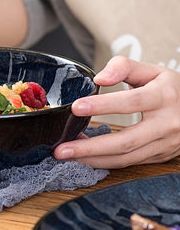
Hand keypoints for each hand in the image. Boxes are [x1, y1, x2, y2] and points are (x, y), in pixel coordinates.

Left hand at [54, 55, 179, 168]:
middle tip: (61, 149)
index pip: (131, 102)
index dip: (102, 106)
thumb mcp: (153, 70)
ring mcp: (164, 144)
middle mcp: (166, 124)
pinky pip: (128, 162)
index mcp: (164, 97)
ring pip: (125, 158)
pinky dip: (104, 161)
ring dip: (92, 159)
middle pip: (125, 141)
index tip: (75, 107)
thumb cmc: (171, 88)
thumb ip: (124, 67)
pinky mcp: (158, 157)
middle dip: (89, 147)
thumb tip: (100, 78)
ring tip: (66, 154)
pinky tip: (84, 157)